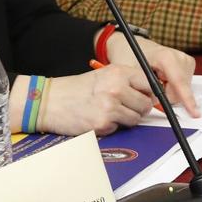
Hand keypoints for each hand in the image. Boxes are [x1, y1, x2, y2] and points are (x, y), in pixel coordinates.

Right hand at [38, 66, 152, 135]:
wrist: (49, 101)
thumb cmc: (76, 89)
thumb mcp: (103, 76)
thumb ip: (126, 82)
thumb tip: (151, 94)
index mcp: (118, 72)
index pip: (149, 84)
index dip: (148, 93)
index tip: (144, 97)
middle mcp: (116, 88)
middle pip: (145, 104)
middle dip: (137, 108)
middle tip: (122, 107)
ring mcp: (110, 107)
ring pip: (135, 119)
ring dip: (125, 119)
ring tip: (108, 112)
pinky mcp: (103, 124)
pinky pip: (119, 128)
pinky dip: (111, 126)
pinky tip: (97, 118)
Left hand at [104, 32, 198, 118]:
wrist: (137, 47)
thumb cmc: (132, 57)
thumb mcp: (131, 74)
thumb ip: (144, 88)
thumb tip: (155, 102)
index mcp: (165, 56)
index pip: (179, 81)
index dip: (187, 98)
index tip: (194, 112)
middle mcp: (179, 57)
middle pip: (180, 90)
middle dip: (166, 95)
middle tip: (152, 86)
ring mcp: (186, 61)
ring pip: (182, 90)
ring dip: (168, 91)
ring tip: (157, 79)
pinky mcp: (189, 65)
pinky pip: (184, 87)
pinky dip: (173, 88)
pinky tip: (164, 79)